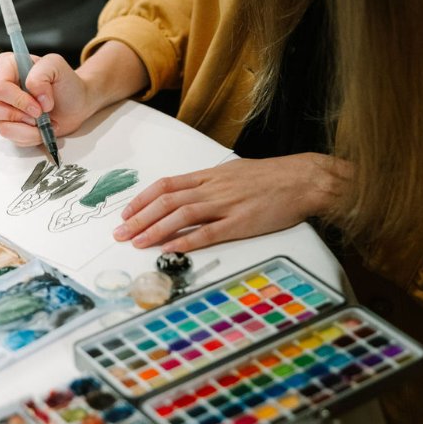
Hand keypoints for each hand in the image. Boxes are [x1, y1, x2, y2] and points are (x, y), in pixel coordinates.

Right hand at [0, 52, 100, 146]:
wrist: (75, 104)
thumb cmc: (65, 82)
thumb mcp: (57, 65)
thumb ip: (42, 72)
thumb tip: (34, 94)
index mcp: (7, 66)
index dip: (18, 100)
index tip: (39, 106)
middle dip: (16, 116)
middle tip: (38, 115)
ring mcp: (2, 106)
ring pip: (0, 126)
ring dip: (26, 129)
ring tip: (43, 123)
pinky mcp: (9, 124)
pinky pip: (11, 137)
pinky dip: (29, 137)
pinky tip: (41, 128)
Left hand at [111, 153, 349, 252]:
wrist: (302, 179)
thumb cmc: (270, 177)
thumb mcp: (233, 174)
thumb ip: (210, 185)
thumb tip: (189, 196)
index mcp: (209, 176)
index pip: (166, 185)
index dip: (142, 199)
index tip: (126, 213)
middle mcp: (212, 188)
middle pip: (166, 201)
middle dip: (139, 218)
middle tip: (120, 233)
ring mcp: (226, 205)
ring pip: (181, 216)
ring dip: (155, 230)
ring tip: (137, 243)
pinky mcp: (242, 222)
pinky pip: (209, 232)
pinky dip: (187, 241)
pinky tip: (171, 249)